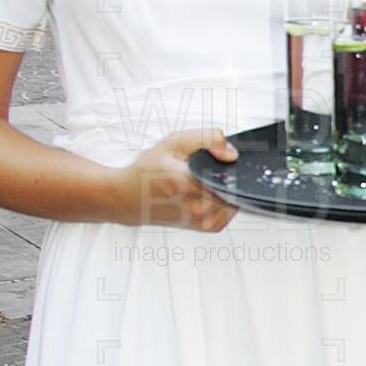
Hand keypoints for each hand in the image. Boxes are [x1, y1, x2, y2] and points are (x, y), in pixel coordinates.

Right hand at [112, 130, 237, 230]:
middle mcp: (197, 207)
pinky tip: (206, 190)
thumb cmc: (148, 170)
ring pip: (236, 198)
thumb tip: (231, 153)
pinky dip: (225, 198)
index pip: (231, 175)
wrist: (129, 198)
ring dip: (226, 187)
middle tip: (205, 168)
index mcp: (187, 184)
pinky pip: (231, 208)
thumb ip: (206, 139)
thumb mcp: (173, 143)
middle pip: (235, 186)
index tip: (219, 157)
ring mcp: (204, 220)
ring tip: (200, 180)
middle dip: (227, 174)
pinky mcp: (209, 227)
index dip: (230, 163)